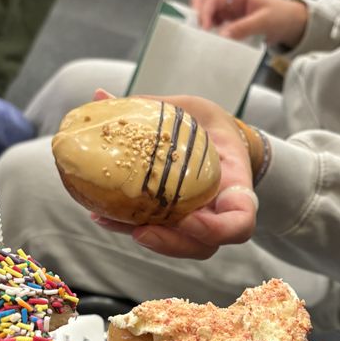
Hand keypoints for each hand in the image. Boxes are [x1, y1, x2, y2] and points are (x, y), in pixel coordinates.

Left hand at [90, 90, 255, 259]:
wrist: (220, 140)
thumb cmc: (212, 126)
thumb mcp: (194, 109)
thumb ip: (154, 105)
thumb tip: (100, 95)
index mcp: (235, 185)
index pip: (240, 221)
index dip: (217, 229)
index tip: (190, 219)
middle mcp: (219, 211)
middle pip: (205, 245)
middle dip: (172, 243)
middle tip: (141, 230)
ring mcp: (199, 221)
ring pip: (180, 245)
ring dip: (146, 239)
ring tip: (110, 221)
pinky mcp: (177, 222)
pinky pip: (159, 232)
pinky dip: (130, 227)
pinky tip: (102, 215)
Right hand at [190, 0, 307, 47]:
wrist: (291, 24)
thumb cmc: (281, 15)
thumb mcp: (264, 20)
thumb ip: (243, 27)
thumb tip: (222, 36)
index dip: (205, 12)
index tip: (204, 29)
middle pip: (203, 3)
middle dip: (198, 16)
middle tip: (201, 33)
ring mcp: (226, 11)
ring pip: (205, 15)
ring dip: (203, 27)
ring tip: (206, 40)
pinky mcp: (227, 22)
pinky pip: (213, 27)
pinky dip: (210, 34)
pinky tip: (213, 43)